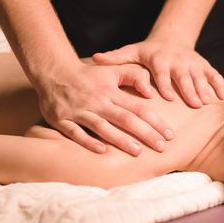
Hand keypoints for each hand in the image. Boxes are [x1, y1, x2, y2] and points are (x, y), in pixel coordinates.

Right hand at [36, 62, 173, 156]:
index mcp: (110, 91)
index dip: (155, 121)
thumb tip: (150, 91)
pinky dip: (88, 141)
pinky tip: (101, 150)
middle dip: (145, 133)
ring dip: (120, 139)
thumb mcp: (112, 70)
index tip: (170, 134)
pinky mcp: (61, 119)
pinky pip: (75, 132)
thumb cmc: (88, 76)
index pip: (137, 107)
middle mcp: (96, 101)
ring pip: (102, 126)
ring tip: (137, 151)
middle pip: (124, 118)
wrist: (54, 72)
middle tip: (162, 147)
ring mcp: (78, 111)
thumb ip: (134, 76)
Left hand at [92, 41, 223, 107]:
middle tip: (194, 105)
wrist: (171, 38)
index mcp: (159, 58)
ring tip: (206, 104)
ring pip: (199, 76)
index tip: (167, 97)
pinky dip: (220, 85)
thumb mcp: (131, 51)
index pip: (162, 72)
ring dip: (204, 90)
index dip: (165, 84)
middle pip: (184, 76)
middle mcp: (178, 60)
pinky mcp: (204, 65)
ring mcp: (193, 63)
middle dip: (189, 90)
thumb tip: (94, 59)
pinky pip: (214, 75)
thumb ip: (115, 58)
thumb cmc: (147, 51)